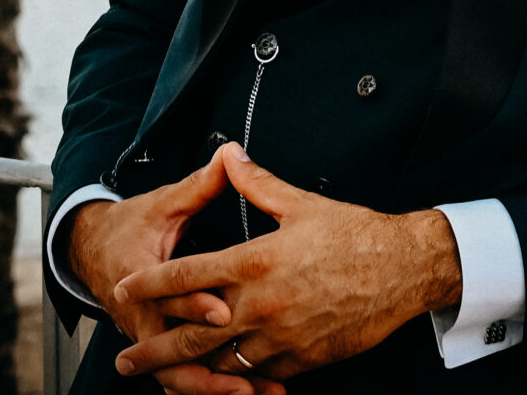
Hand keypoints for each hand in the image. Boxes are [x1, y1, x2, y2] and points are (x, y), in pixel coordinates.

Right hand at [67, 153, 273, 391]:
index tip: (225, 309)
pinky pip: (183, 380)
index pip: (169, 296)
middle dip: (211, 370)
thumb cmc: (130, 226)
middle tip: (249, 382)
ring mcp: (149, 339)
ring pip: (178, 377)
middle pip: (173, 353)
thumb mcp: (161, 204)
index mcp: (139, 279)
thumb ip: (198, 186)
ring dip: (215, 390)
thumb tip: (229, 153)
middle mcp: (142, 317)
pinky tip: (249, 394)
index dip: (195, 305)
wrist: (91, 251)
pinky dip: (211, 390)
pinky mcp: (159, 353)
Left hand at [110, 144, 463, 381]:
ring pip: (220, 363)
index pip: (186, 275)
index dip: (149, 283)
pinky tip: (222, 375)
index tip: (124, 287)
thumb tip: (230, 155)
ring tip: (165, 373)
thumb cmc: (355, 234)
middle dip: (153, 350)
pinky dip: (235, 377)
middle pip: (191, 334)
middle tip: (125, 360)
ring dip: (190, 368)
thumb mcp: (301, 203)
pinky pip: (256, 375)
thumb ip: (257, 184)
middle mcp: (260, 305)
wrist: (403, 270)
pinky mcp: (301, 359)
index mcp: (255, 262)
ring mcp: (280, 338)